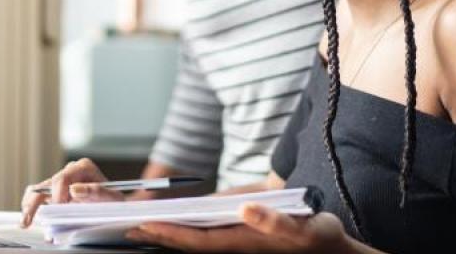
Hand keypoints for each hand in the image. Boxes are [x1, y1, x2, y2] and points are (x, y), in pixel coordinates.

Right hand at [20, 158, 120, 227]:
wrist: (115, 206)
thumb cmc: (115, 201)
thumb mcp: (112, 197)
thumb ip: (96, 191)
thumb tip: (74, 189)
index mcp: (83, 168)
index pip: (63, 178)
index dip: (57, 194)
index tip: (58, 208)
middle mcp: (70, 172)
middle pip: (47, 184)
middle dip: (36, 202)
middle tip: (30, 218)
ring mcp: (61, 182)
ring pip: (38, 190)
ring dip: (30, 206)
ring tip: (25, 221)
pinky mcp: (55, 193)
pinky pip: (38, 197)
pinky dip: (32, 208)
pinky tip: (28, 218)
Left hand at [125, 204, 357, 252]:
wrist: (330, 244)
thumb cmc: (318, 236)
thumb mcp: (303, 228)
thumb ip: (275, 221)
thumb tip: (245, 210)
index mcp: (242, 243)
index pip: (197, 240)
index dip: (170, 233)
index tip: (144, 225)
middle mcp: (231, 243)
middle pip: (186, 238)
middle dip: (156, 232)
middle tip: (125, 224)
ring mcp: (232, 238)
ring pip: (190, 234)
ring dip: (164, 228)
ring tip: (133, 220)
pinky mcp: (235, 230)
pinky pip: (201, 227)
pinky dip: (180, 222)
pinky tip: (165, 216)